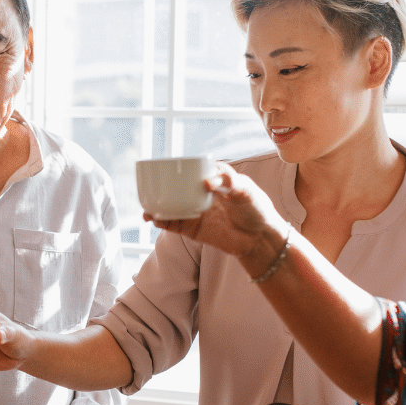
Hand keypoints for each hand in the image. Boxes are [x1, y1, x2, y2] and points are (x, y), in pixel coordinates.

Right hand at [147, 163, 285, 263]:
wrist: (259, 239)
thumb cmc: (256, 210)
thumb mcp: (246, 191)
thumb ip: (229, 183)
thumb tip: (206, 182)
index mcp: (212, 180)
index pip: (192, 170)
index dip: (178, 167)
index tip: (165, 165)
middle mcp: (201, 195)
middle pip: (176, 188)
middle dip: (160, 187)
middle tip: (149, 186)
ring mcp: (196, 212)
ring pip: (171, 207)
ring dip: (156, 206)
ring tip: (146, 206)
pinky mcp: (193, 229)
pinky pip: (174, 224)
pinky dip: (162, 222)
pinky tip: (154, 219)